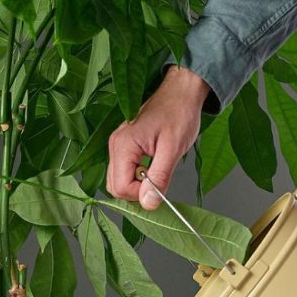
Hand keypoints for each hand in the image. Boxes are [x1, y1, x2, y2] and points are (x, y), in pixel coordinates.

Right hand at [106, 66, 210, 209]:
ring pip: (118, 180)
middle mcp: (115, 145)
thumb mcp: (173, 149)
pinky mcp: (123, 146)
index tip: (159, 186)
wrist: (181, 92)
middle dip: (137, 191)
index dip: (140, 194)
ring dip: (138, 183)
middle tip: (158, 180)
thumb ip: (159, 178)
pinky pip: (124, 170)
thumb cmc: (179, 113)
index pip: (120, 187)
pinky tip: (152, 164)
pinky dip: (137, 174)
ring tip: (157, 168)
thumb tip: (148, 203)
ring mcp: (117, 145)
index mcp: (124, 145)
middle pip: (115, 186)